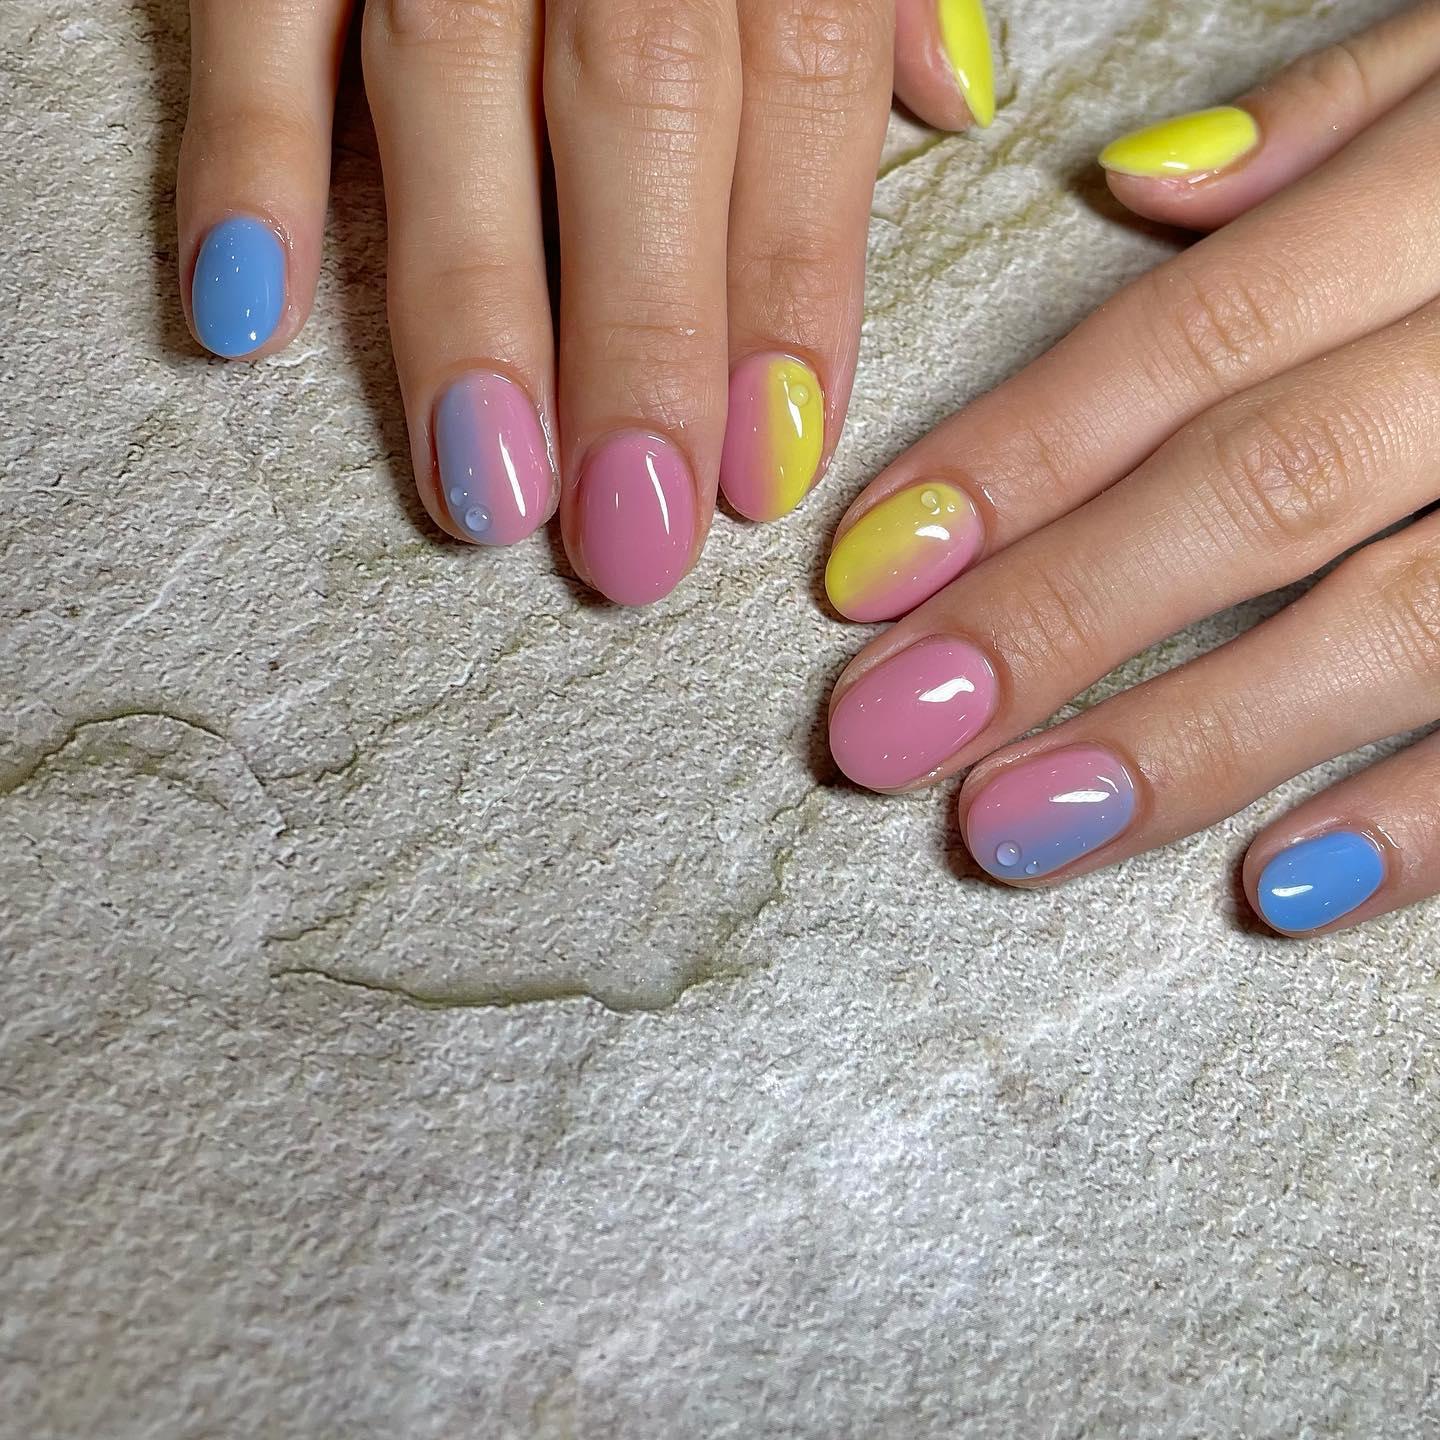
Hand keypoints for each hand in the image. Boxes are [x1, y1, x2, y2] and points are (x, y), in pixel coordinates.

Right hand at [176, 0, 997, 603]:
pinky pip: (248, 2)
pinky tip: (247, 316)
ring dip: (464, 301)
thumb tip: (949, 104)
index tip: (766, 464)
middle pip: (636, 110)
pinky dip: (247, 152)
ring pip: (449, 78)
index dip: (789, 288)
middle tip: (633, 536)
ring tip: (484, 489)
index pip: (801, 88)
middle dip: (637, 339)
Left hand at [823, 3, 1439, 936]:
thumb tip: (1135, 188)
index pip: (1188, 341)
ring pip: (1392, 628)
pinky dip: (1428, 823)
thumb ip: (1344, 117)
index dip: (1010, 464)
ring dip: (1188, 746)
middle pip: (1254, 492)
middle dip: (1050, 623)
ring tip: (1014, 831)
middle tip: (882, 737)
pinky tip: (1274, 890)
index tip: (867, 576)